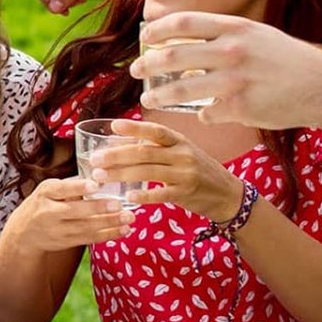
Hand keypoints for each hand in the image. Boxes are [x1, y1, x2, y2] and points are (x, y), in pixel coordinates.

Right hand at [0, 176, 132, 254]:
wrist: (23, 233)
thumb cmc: (43, 204)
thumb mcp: (48, 190)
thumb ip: (70, 184)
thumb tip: (101, 173)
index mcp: (45, 193)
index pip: (61, 190)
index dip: (78, 188)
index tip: (95, 184)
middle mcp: (49, 212)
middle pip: (75, 211)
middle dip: (98, 208)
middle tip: (119, 204)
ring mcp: (57, 230)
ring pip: (85, 227)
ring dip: (109, 223)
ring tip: (129, 218)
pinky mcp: (66, 242)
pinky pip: (89, 239)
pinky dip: (107, 235)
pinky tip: (123, 230)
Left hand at [84, 117, 243, 222]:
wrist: (227, 193)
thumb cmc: (197, 169)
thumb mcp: (180, 152)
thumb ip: (154, 147)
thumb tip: (118, 141)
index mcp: (179, 140)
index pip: (156, 131)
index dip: (135, 128)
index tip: (113, 126)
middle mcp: (183, 154)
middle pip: (145, 152)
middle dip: (116, 155)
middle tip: (94, 159)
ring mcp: (185, 174)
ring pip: (148, 172)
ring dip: (121, 174)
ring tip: (99, 177)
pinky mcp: (186, 193)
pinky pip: (161, 194)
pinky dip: (144, 195)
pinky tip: (128, 196)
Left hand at [134, 13, 321, 131]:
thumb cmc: (285, 59)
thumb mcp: (255, 34)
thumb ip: (221, 35)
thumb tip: (181, 38)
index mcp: (235, 28)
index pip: (183, 22)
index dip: (158, 29)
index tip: (145, 37)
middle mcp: (233, 51)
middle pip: (174, 57)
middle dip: (147, 65)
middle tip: (135, 71)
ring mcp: (236, 81)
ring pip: (182, 91)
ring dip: (160, 96)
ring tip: (149, 99)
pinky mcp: (241, 108)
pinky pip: (207, 113)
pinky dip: (201, 115)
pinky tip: (201, 115)